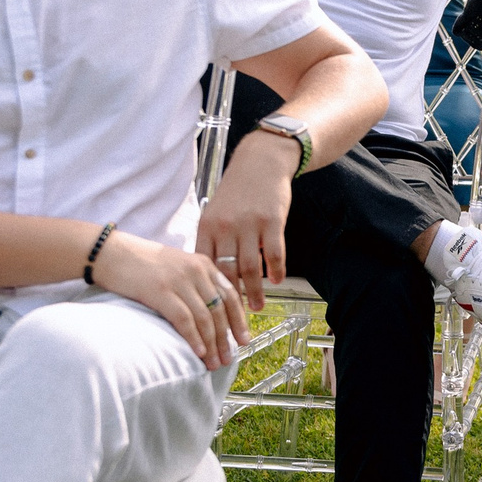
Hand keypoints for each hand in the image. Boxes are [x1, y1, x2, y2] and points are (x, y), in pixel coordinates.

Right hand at [93, 231, 247, 366]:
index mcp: (204, 264)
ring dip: (212, 344)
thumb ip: (196, 283)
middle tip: (229, 358)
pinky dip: (194, 339)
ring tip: (214, 362)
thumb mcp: (177, 266)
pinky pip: (184, 320)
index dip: (239, 320)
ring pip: (205, 318)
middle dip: (226, 338)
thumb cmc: (142, 263)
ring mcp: (179, 281)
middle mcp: (196, 271)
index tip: (244, 340)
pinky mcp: (161, 291)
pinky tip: (198, 353)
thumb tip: (210, 315)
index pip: (231, 295)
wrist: (112, 252)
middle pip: (220, 310)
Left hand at [197, 134, 295, 312]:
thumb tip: (206, 276)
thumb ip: (211, 241)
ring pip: (250, 268)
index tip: (211, 309)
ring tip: (257, 307)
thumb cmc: (237, 191)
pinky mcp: (272, 220)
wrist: (260, 161)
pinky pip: (274, 253)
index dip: (208, 291)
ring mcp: (250, 224)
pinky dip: (276, 270)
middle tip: (235, 319)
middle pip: (227, 272)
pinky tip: (277, 281)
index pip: (205, 267)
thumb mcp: (215, 212)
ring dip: (255, 291)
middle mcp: (226, 227)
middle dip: (231, 300)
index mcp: (208, 227)